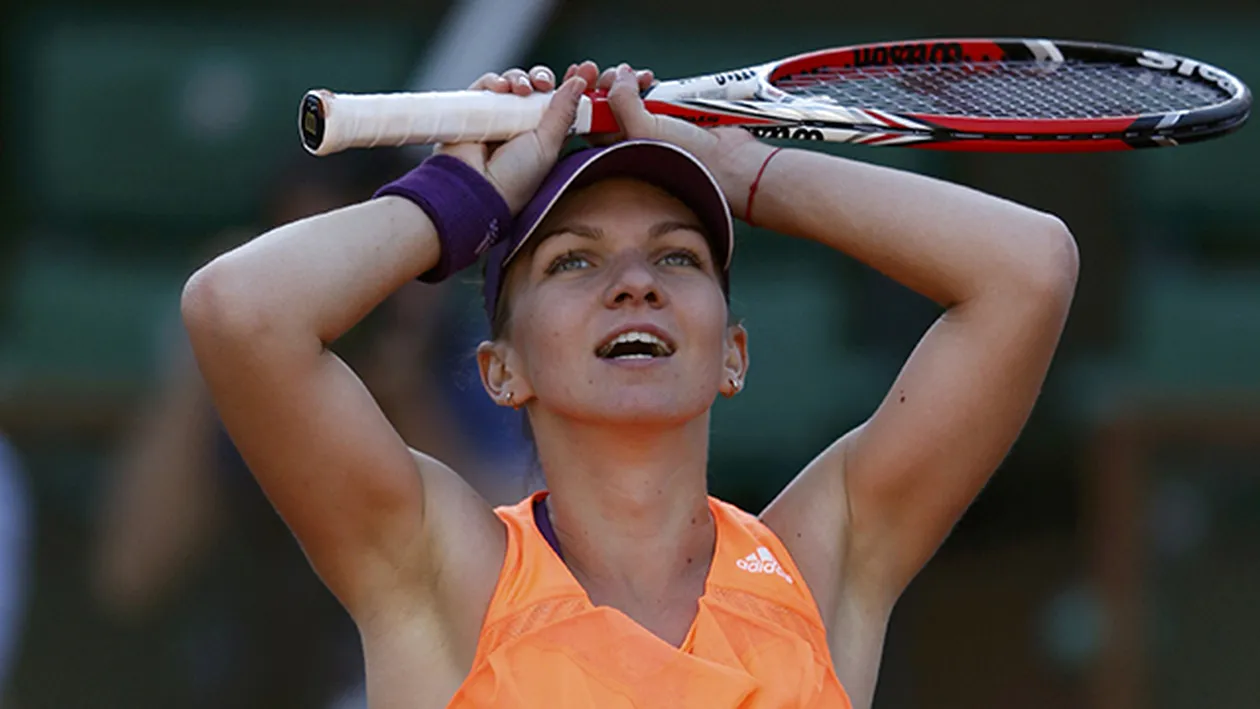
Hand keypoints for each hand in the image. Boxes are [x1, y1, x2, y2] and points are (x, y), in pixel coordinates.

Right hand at [437, 66, 586, 212]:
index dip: (571, 86)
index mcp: (543, 136)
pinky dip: (494, 81)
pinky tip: (500, 88)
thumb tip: (579, 82)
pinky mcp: (473, 110)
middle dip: (543, 78)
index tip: (585, 70)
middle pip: (536, 88)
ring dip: (520, 79)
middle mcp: (520, 125)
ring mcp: (497, 117)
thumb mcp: (549, 145)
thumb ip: (564, 113)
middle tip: (545, 82)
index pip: (560, 104)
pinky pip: (485, 85)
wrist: (475, 188)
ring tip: (522, 89)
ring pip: (513, 83)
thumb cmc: (514, 178)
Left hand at [583, 63, 775, 219]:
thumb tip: (618, 77)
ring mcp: (649, 129)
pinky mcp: (667, 118)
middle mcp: (629, 143)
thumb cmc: (688, 162)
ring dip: (629, 82)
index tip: (586, 79)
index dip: (584, 98)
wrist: (730, 162)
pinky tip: (650, 80)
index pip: (589, 123)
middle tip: (615, 75)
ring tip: (638, 77)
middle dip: (608, 85)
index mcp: (615, 155)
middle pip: (606, 107)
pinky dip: (648, 85)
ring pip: (628, 99)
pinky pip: (650, 96)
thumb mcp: (643, 130)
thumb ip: (622, 102)